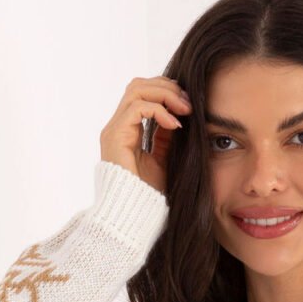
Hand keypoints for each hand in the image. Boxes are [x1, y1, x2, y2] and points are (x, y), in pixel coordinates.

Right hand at [99, 74, 191, 193]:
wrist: (133, 215)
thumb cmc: (147, 195)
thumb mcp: (163, 160)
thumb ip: (166, 138)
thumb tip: (179, 116)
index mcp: (127, 130)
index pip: (142, 94)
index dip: (166, 92)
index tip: (188, 105)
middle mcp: (117, 126)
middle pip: (138, 85)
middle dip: (167, 87)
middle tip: (188, 103)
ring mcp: (114, 130)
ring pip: (137, 89)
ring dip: (165, 94)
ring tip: (185, 109)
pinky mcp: (115, 136)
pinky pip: (137, 108)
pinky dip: (159, 111)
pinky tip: (175, 125)